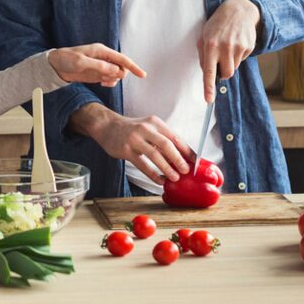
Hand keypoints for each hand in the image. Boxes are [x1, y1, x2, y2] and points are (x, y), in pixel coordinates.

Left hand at [48, 43, 145, 86]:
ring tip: (101, 81)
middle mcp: (104, 58)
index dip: (133, 67)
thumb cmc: (66, 59)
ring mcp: (101, 66)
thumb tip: (116, 70)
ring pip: (116, 74)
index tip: (142, 75)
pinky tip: (102, 83)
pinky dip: (109, 82)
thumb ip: (99, 66)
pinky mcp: (98, 73)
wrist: (55, 66)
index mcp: (101, 51)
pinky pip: (110, 79)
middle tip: (106, 79)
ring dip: (113, 79)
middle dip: (119, 75)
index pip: (122, 59)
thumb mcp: (81, 63)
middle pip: (122, 67)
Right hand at [69, 102, 191, 183]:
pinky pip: (142, 164)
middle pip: (166, 145)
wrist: (108, 126)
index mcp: (155, 123)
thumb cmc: (132, 130)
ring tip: (175, 178)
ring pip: (154, 155)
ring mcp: (135, 139)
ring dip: (166, 168)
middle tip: (186, 171)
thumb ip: (162, 139)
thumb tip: (182, 156)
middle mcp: (146, 128)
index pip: (175, 137)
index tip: (195, 161)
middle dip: (178, 159)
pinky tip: (159, 181)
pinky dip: (152, 174)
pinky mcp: (126, 150)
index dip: (186, 150)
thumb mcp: (149, 128)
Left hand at [198, 0, 260, 101]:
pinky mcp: (248, 46)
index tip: (209, 100)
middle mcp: (225, 47)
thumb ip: (203, 55)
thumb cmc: (218, 25)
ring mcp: (238, 47)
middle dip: (224, 72)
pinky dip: (238, 55)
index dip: (208, 87)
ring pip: (234, 67)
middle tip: (221, 60)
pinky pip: (242, 59)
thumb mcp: (204, 36)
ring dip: (230, 62)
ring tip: (228, 46)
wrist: (238, 10)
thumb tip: (208, 73)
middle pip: (227, 74)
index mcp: (210, 45)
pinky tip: (236, 43)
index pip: (209, 72)